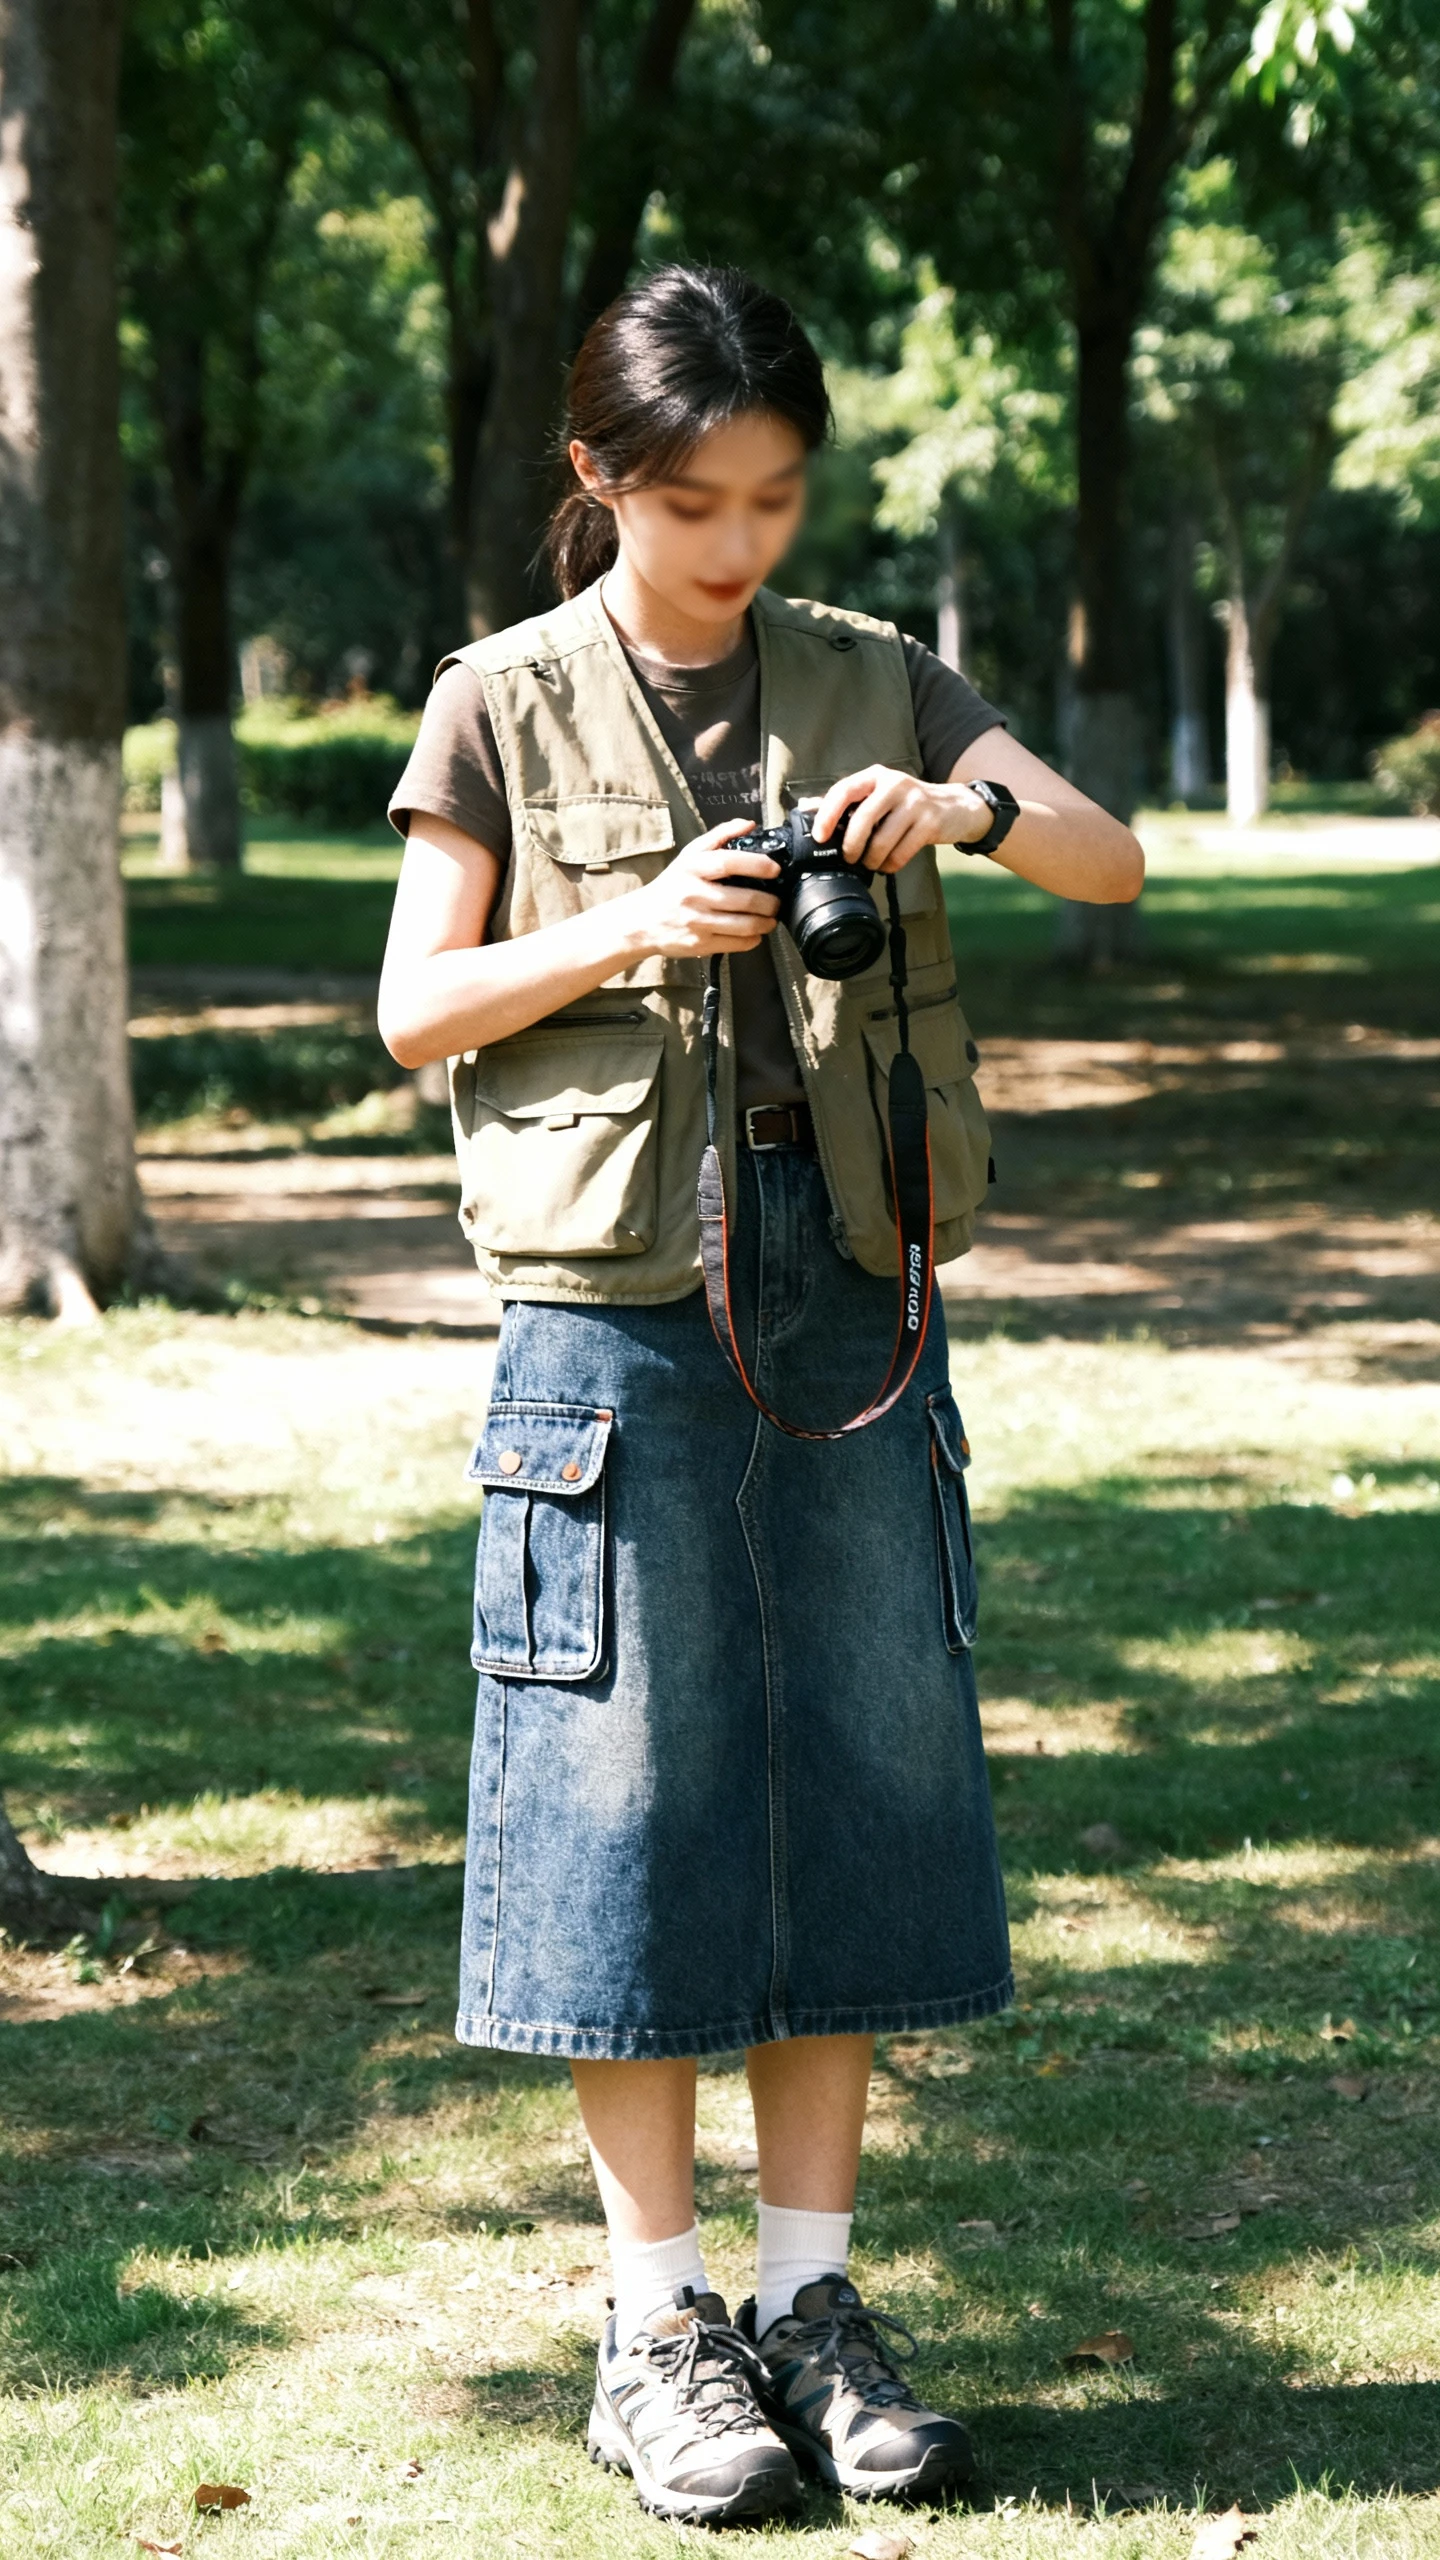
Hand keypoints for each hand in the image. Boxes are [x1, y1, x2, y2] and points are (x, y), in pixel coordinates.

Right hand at [625, 820, 779, 959]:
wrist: (641, 922)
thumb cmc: (671, 886)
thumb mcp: (689, 855)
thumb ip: (719, 836)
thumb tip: (749, 824)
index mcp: (692, 868)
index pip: (728, 862)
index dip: (757, 864)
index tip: (774, 868)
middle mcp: (694, 894)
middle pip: (743, 899)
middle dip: (769, 902)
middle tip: (777, 901)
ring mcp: (697, 922)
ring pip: (744, 925)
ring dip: (766, 922)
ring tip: (771, 918)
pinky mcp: (699, 944)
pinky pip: (736, 943)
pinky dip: (753, 939)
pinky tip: (755, 933)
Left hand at [811, 765, 990, 871]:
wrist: (955, 807)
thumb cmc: (908, 805)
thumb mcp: (878, 795)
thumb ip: (846, 802)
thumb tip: (806, 807)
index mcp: (876, 776)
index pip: (844, 790)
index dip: (827, 815)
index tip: (820, 837)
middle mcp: (894, 784)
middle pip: (862, 819)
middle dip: (851, 846)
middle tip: (850, 857)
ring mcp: (914, 802)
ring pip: (882, 841)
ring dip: (872, 860)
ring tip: (871, 862)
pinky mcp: (930, 823)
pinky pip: (901, 853)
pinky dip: (890, 865)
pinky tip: (889, 864)